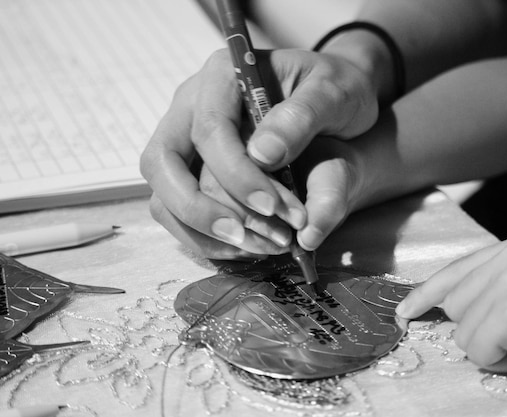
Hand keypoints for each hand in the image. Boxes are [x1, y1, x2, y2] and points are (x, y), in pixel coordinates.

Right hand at [139, 48, 377, 257]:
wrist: (336, 104)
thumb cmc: (336, 91)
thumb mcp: (334, 93)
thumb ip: (302, 116)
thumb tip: (262, 155)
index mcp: (223, 75)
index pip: (209, 130)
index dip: (237, 175)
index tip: (273, 206)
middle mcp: (193, 106)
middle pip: (163, 163)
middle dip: (201, 209)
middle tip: (249, 237)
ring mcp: (187, 140)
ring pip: (163, 193)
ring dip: (203, 231)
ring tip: (258, 248)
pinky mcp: (193, 171)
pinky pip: (177, 211)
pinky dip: (206, 238)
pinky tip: (248, 247)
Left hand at [396, 230, 506, 391]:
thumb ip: (499, 286)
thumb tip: (452, 308)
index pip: (458, 269)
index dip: (427, 294)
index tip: (405, 310)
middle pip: (456, 303)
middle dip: (481, 329)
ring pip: (463, 328)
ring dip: (493, 346)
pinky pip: (477, 348)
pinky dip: (501, 360)